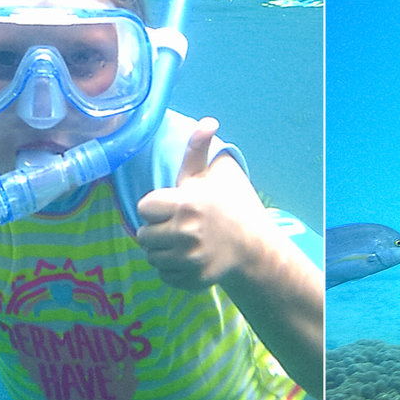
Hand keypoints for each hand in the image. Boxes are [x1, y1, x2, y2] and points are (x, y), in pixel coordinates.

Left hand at [134, 118, 262, 290]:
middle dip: (157, 230)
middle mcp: (185, 232)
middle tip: (178, 226)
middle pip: (143, 235)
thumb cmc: (232, 205)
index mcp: (186, 203)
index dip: (156, 206)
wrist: (256, 245)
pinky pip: (164, 276)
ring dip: (163, 251)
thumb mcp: (214, 175)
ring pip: (152, 257)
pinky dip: (173, 270)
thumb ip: (200, 150)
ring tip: (183, 242)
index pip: (144, 207)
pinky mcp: (193, 279)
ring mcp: (190, 259)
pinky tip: (189, 259)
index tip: (173, 206)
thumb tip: (207, 120)